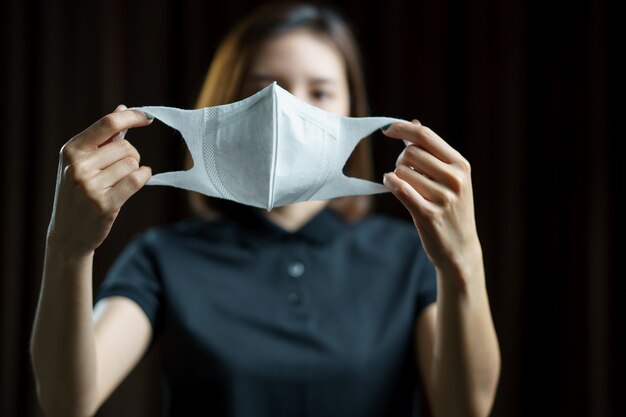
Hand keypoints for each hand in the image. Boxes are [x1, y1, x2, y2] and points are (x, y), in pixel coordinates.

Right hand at [46, 105, 153, 256]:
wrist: (68, 233)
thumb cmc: (78, 193)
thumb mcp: (82, 162)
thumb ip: (102, 137)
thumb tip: (122, 109)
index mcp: (71, 150)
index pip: (108, 124)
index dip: (132, 117)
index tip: (147, 117)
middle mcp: (78, 166)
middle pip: (126, 147)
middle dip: (131, 156)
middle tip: (120, 170)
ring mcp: (90, 186)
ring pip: (133, 164)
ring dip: (134, 170)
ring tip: (119, 181)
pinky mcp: (104, 204)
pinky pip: (137, 180)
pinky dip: (143, 177)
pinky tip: (138, 180)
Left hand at [382, 120, 481, 278]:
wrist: (460, 248)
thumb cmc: (451, 209)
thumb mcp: (451, 178)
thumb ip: (432, 152)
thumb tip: (413, 124)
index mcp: (460, 165)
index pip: (425, 136)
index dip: (402, 128)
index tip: (388, 128)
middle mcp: (455, 179)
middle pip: (410, 153)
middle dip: (401, 160)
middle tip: (406, 173)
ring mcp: (443, 197)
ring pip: (402, 171)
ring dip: (398, 177)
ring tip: (409, 188)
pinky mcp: (428, 214)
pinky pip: (400, 188)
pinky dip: (390, 183)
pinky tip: (391, 184)